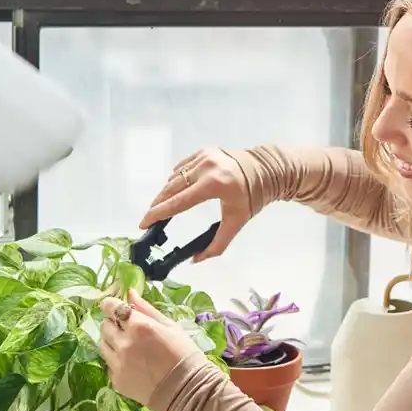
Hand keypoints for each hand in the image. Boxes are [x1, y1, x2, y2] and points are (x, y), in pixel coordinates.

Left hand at [99, 290, 201, 408]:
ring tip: (129, 347)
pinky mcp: (116, 381)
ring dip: (112, 341)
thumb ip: (146, 309)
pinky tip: (134, 364)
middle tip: (128, 329)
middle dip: (113, 323)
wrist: (187, 390)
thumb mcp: (170, 326)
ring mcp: (118, 364)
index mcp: (138, 326)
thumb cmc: (184, 353)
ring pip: (102, 345)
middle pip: (104, 326)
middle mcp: (123, 344)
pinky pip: (109, 364)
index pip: (111, 308)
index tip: (112, 305)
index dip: (110, 304)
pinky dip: (117, 361)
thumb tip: (129, 293)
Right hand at [140, 147, 252, 262]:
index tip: (144, 223)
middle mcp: (206, 167)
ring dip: (167, 193)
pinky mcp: (204, 151)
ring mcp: (204, 156)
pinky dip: (177, 179)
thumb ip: (217, 244)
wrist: (267, 169)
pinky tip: (178, 190)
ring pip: (174, 177)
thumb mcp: (237, 222)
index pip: (178, 202)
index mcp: (214, 185)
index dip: (158, 214)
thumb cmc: (254, 197)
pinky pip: (182, 167)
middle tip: (149, 219)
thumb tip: (196, 259)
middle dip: (158, 205)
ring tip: (165, 207)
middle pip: (171, 189)